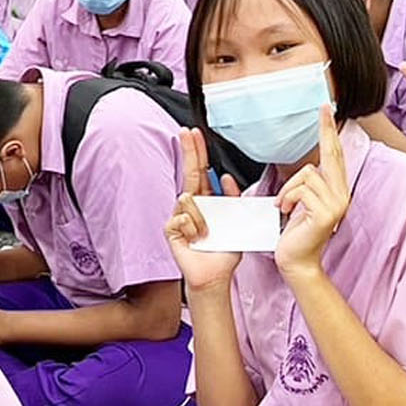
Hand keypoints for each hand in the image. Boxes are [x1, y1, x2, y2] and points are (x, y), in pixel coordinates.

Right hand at [164, 129, 242, 292]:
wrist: (216, 274)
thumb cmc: (224, 249)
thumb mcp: (235, 220)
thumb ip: (231, 198)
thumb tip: (225, 177)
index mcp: (205, 201)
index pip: (200, 171)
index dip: (197, 152)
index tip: (195, 134)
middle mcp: (190, 206)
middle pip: (188, 173)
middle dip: (188, 151)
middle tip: (186, 132)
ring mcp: (178, 216)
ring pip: (188, 198)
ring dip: (202, 216)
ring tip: (206, 233)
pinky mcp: (171, 230)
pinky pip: (183, 218)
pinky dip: (193, 228)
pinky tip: (196, 239)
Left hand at [274, 107, 349, 278]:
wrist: (296, 261)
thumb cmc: (294, 233)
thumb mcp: (301, 203)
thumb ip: (308, 185)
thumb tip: (307, 168)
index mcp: (336, 191)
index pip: (335, 156)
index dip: (331, 133)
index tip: (327, 111)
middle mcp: (341, 194)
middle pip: (331, 155)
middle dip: (326, 130)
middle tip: (323, 107)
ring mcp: (337, 204)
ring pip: (307, 174)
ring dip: (288, 189)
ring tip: (286, 207)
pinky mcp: (326, 213)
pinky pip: (302, 190)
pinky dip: (288, 198)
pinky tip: (287, 212)